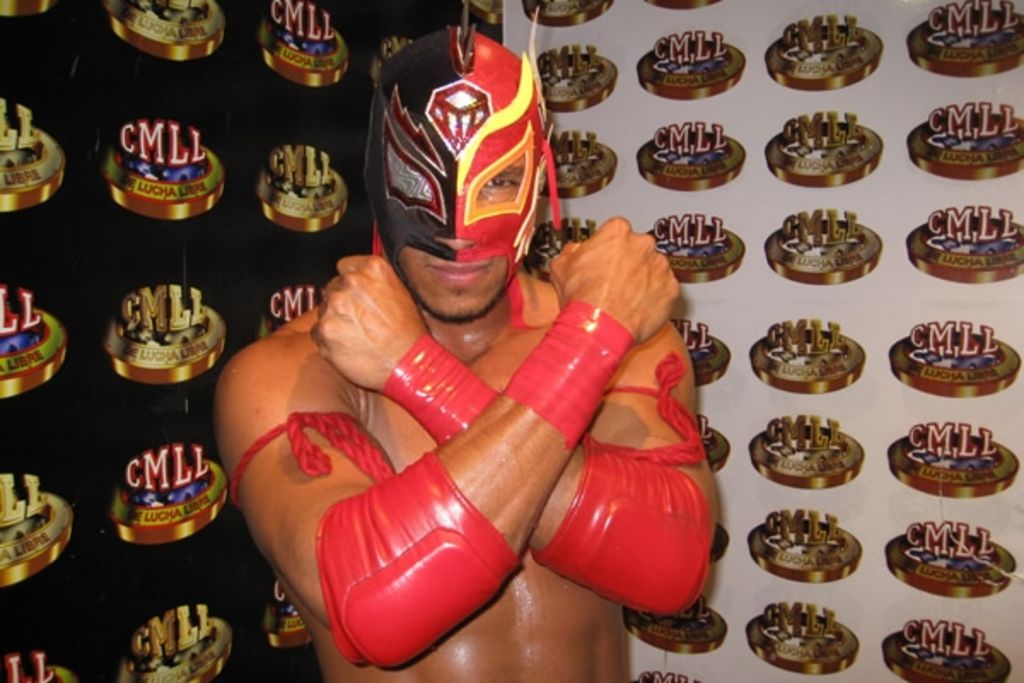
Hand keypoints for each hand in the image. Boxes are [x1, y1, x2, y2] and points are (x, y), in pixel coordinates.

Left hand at [313, 256, 426, 389]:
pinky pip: (317, 332)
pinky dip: (328, 340)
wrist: (407, 364)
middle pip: (333, 288)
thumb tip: (361, 280)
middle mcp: (351, 281)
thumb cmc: (409, 334)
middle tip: (359, 321)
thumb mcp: (402, 294)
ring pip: (324, 310)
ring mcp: (336, 304)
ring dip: (334, 321)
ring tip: (356, 337)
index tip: (355, 296)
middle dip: (342, 304)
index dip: (349, 283)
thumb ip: (376, 282)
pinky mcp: (325, 329)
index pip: (345, 266)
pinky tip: (348, 348)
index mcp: (372, 268)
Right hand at [549, 217, 677, 342]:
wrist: (599, 329)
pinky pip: (665, 290)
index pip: (617, 232)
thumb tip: (575, 252)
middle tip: (615, 281)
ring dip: (644, 279)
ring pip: (654, 268)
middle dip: (629, 262)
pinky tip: (638, 307)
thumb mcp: (561, 267)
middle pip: (639, 248)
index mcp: (617, 231)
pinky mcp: (672, 288)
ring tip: (626, 298)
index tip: (606, 261)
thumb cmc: (582, 299)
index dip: (610, 248)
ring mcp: (660, 266)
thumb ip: (572, 252)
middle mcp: (643, 243)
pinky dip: (655, 297)